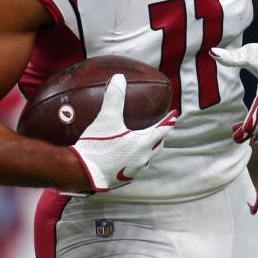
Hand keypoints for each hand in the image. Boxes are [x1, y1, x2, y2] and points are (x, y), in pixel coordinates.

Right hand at [68, 74, 177, 192]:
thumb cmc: (97, 146)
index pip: (162, 130)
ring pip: (145, 158)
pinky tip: (124, 155)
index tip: (175, 115)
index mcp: (142, 145)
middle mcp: (141, 160)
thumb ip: (115, 97)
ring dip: (147, 149)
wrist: (82, 173)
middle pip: (157, 146)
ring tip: (141, 142)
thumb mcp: (107, 118)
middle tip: (160, 129)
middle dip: (160, 136)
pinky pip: (133, 167)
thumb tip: (119, 78)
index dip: (169, 121)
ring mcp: (132, 171)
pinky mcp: (121, 179)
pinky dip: (133, 158)